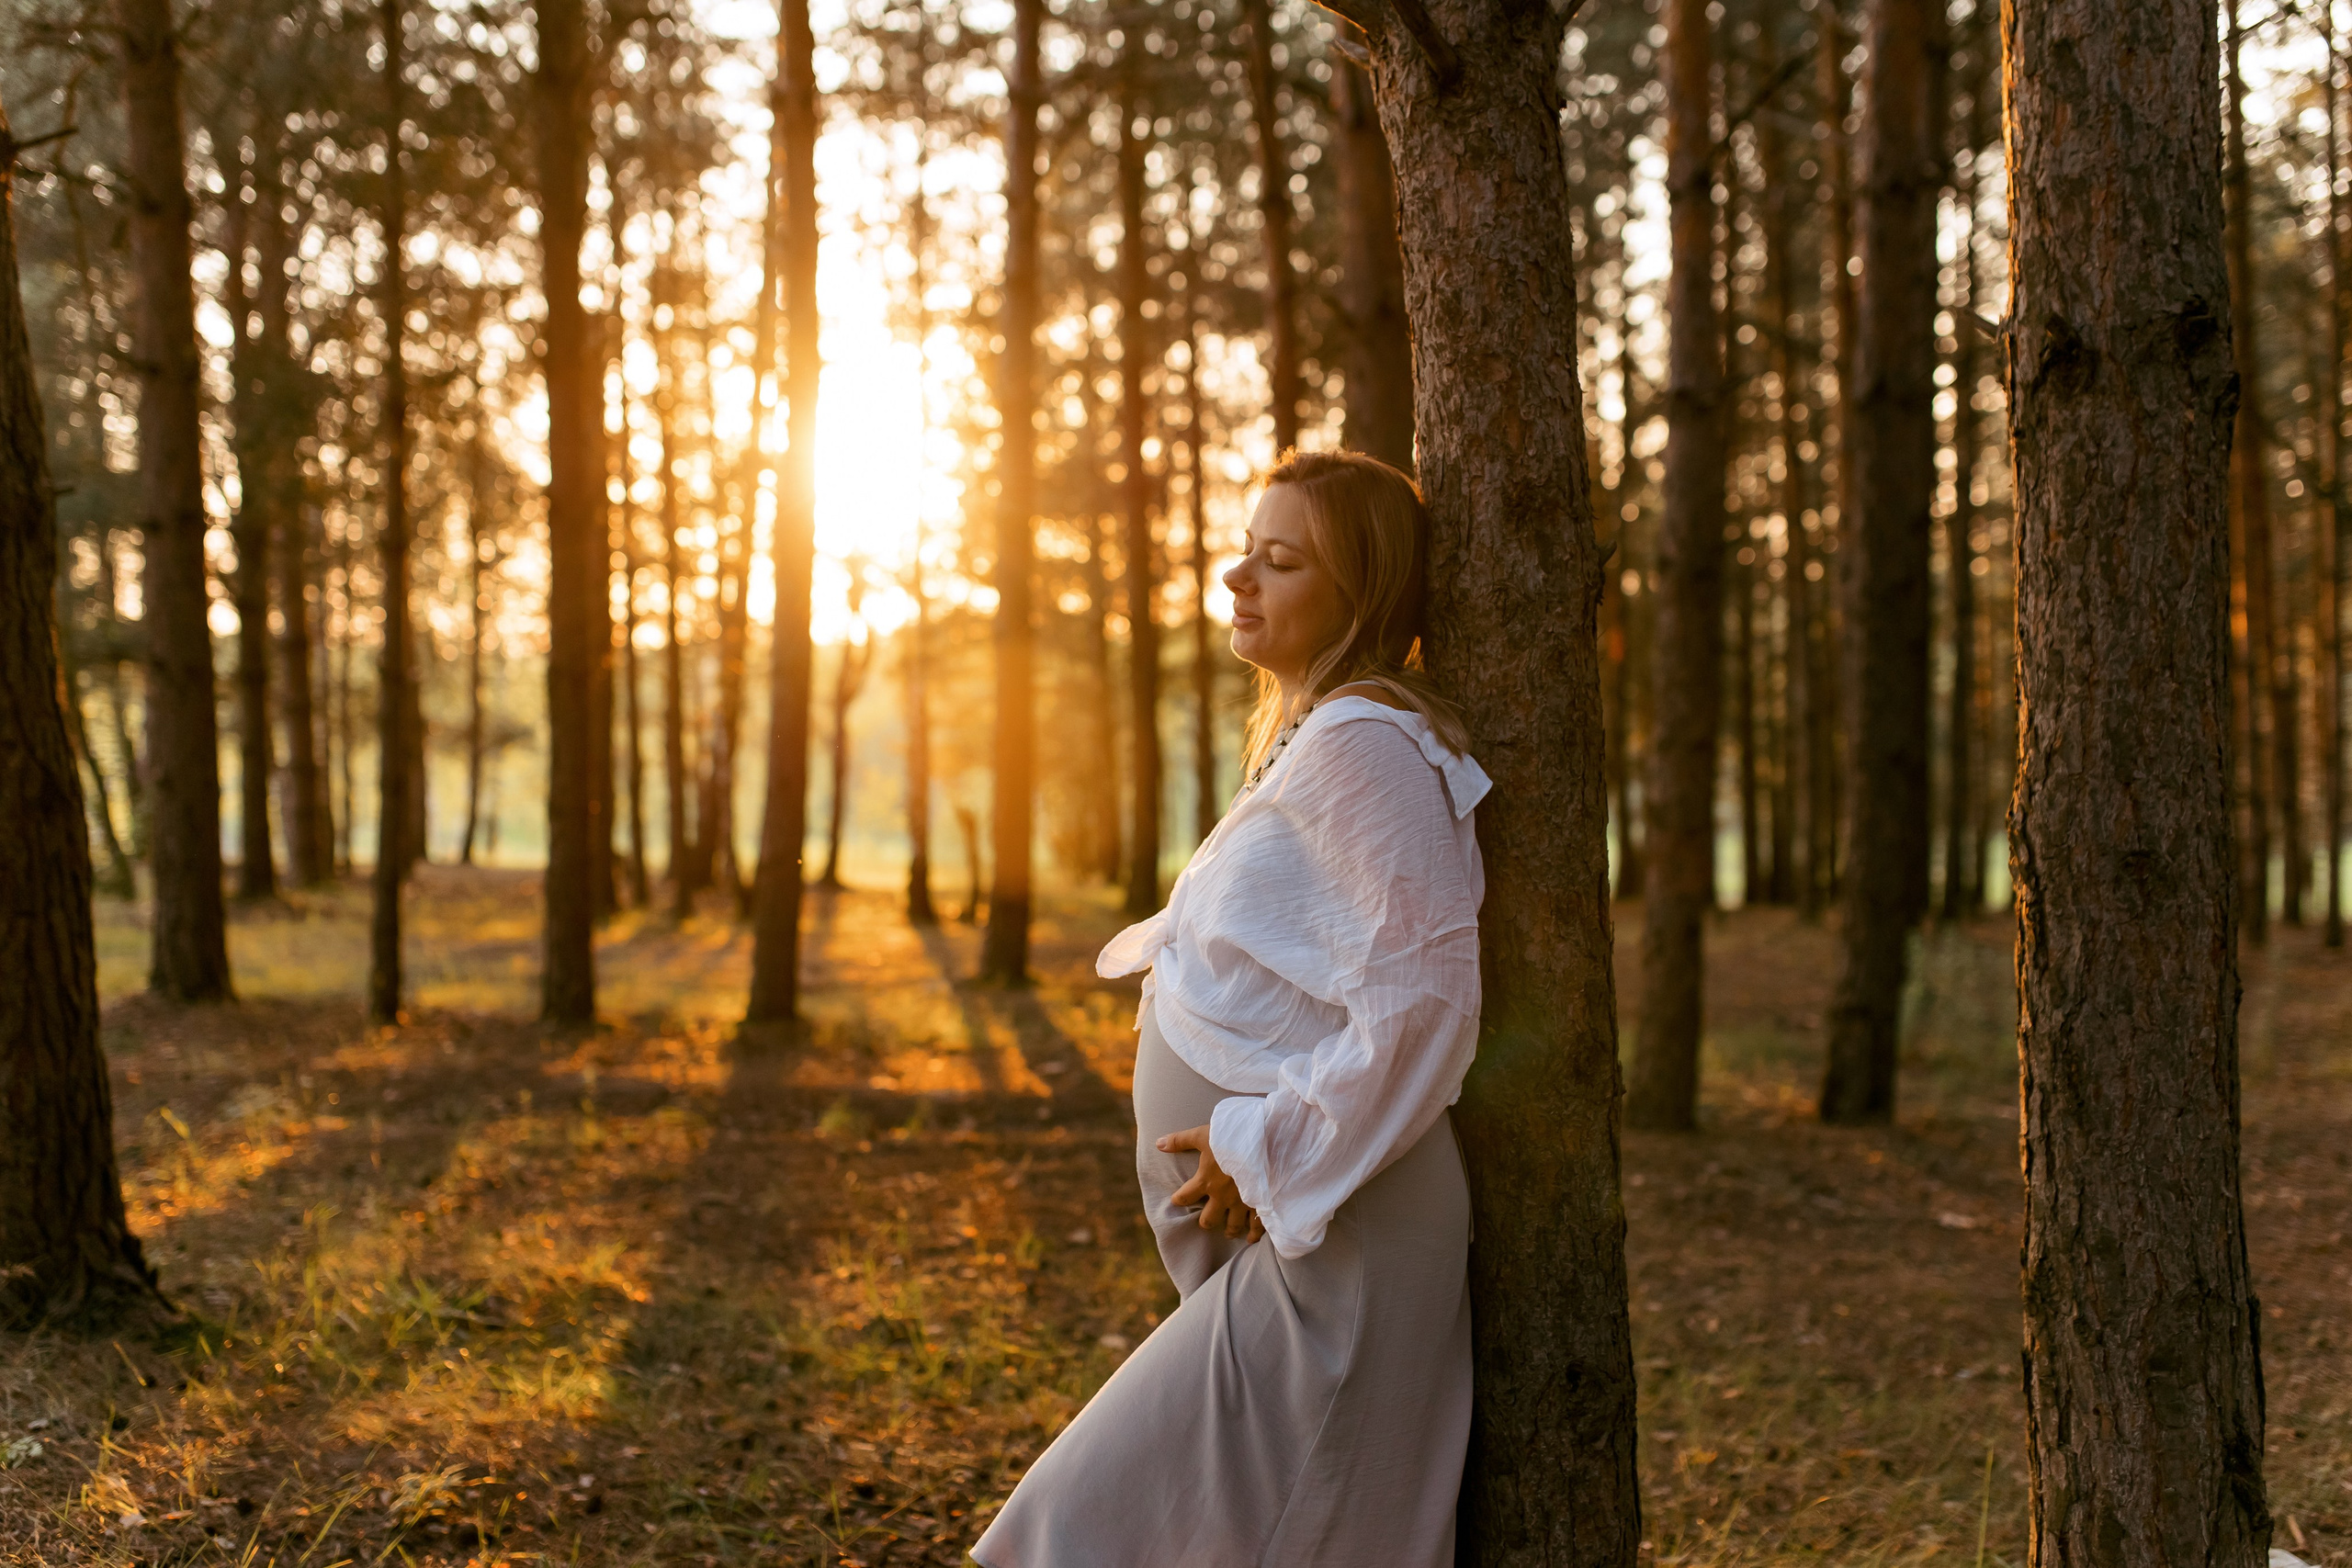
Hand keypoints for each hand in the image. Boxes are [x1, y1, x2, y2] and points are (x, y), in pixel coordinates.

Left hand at [1158, 1124, 1265, 1242]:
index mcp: (1206, 1181)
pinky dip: (1254, 1234)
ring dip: (1229, 1230)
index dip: (1179, 1199)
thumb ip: (1180, 1140)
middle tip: (1205, 1221)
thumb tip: (1158, 1143)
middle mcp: (1222, 1197)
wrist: (1264, 1143)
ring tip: (1228, 1233)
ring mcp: (1242, 1203)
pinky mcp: (1260, 1204)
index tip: (1177, 1199)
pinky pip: (1256, 1226)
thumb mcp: (1203, 1135)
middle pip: (1209, 1219)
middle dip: (1205, 1222)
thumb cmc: (1231, 1138)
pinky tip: (1251, 1238)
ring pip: (1232, 1225)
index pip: (1185, 1196)